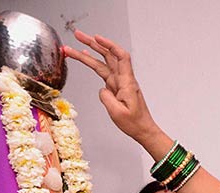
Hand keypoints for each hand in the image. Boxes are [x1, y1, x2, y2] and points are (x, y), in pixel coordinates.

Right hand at [63, 31, 160, 145]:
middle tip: (78, 35)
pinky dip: (94, 63)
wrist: (143, 129)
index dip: (109, 45)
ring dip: (90, 52)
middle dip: (93, 44)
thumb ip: (106, 98)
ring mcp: (119, 82)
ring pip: (104, 63)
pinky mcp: (116, 87)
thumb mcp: (117, 113)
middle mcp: (123, 79)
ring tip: (75, 45)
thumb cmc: (135, 123)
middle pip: (108, 56)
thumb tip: (101, 89)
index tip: (97, 38)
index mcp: (127, 83)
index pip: (121, 57)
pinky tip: (87, 58)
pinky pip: (104, 72)